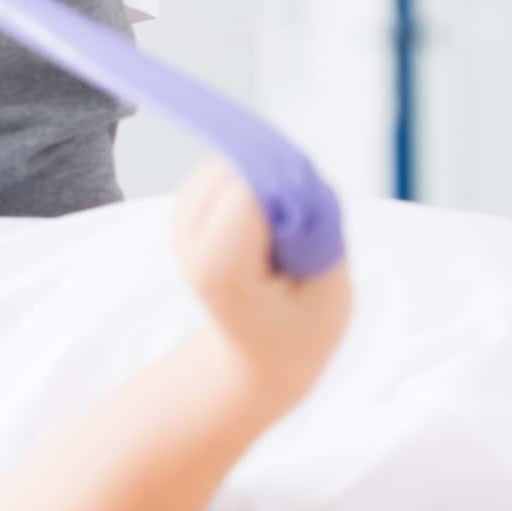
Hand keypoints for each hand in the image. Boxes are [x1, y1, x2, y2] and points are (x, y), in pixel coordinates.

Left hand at [171, 162, 350, 398]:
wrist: (264, 348)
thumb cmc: (300, 326)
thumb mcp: (328, 287)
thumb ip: (315, 224)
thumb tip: (293, 169)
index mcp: (219, 269)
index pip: (247, 192)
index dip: (290, 197)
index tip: (306, 238)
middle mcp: (188, 241)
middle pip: (238, 169)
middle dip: (279, 188)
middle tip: (296, 241)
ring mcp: (182, 222)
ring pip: (232, 162)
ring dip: (267, 187)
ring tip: (280, 236)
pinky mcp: (189, 204)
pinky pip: (228, 167)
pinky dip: (256, 185)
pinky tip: (266, 224)